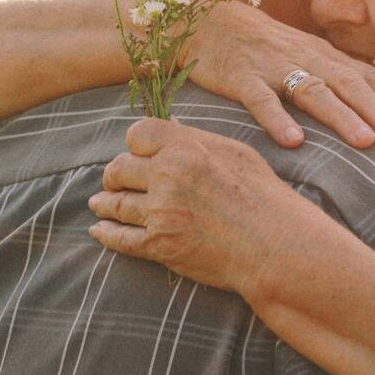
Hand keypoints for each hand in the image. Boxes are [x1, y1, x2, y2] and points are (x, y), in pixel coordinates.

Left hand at [87, 118, 315, 295]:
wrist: (275, 244)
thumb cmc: (263, 196)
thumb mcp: (235, 154)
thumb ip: (198, 141)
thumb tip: (172, 130)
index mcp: (185, 147)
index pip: (137, 134)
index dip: (134, 145)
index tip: (136, 154)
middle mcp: (167, 175)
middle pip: (119, 168)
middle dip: (115, 175)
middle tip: (113, 181)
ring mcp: (160, 211)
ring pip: (116, 203)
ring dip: (104, 204)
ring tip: (99, 204)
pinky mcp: (159, 244)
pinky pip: (120, 238)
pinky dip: (106, 234)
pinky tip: (99, 231)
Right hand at [183, 0, 374, 148]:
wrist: (209, 21)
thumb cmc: (265, 48)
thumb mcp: (306, 58)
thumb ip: (335, 81)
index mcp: (325, 56)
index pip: (370, 77)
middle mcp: (306, 59)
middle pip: (350, 84)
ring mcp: (273, 67)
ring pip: (313, 91)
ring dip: (341, 116)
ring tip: (365, 142)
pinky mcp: (241, 78)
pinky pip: (261, 98)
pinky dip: (277, 119)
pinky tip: (293, 142)